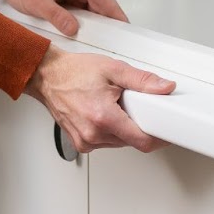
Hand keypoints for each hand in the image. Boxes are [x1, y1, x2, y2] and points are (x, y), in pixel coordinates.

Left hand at [0, 0, 128, 37]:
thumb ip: (55, 15)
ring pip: (94, 9)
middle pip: (102, 3)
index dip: (115, 12)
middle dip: (109, 21)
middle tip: (118, 41)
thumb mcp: (35, 1)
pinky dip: (87, 23)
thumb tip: (74, 29)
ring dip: (98, 24)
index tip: (125, 28)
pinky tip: (89, 36)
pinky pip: (84, 12)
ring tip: (106, 42)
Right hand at [25, 44, 175, 153]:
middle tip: (132, 105)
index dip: (159, 138)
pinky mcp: (81, 144)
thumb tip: (164, 88)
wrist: (48, 76)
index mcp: (103, 117)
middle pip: (132, 141)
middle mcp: (93, 134)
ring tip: (112, 106)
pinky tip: (102, 114)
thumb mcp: (113, 69)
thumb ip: (142, 80)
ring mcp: (86, 141)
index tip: (165, 131)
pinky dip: (110, 131)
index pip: (142, 141)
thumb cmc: (74, 72)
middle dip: (138, 125)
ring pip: (119, 143)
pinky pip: (106, 143)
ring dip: (123, 128)